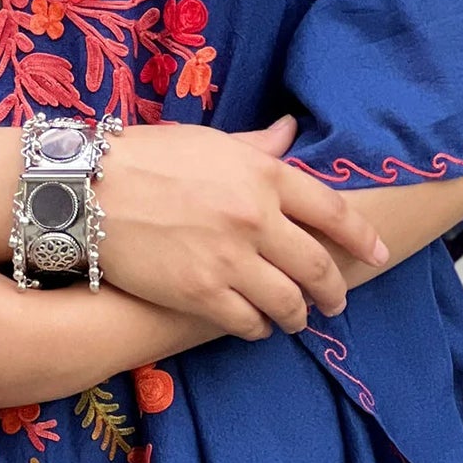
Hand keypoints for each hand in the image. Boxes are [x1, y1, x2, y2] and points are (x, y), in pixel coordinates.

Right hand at [96, 113, 387, 338]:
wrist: (84, 189)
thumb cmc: (142, 156)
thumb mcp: (207, 141)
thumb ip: (256, 147)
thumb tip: (291, 135)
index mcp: (263, 174)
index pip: (334, 211)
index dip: (363, 237)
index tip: (378, 254)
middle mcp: (256, 218)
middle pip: (318, 265)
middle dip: (334, 289)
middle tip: (337, 300)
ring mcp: (230, 259)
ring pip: (288, 302)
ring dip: (299, 314)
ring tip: (297, 318)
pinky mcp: (200, 293)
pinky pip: (247, 322)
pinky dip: (259, 328)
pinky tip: (257, 325)